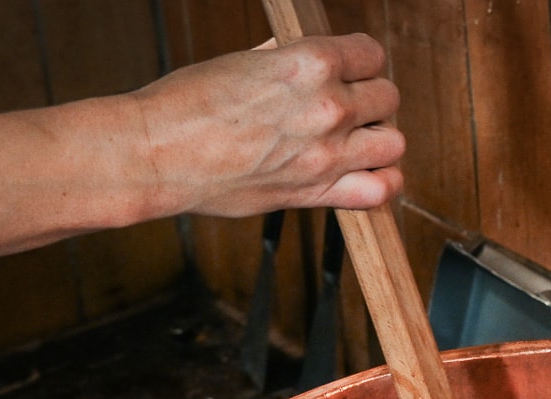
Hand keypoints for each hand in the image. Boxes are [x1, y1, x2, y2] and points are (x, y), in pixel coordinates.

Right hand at [131, 33, 404, 216]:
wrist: (157, 154)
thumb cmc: (186, 105)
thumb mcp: (242, 62)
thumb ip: (284, 59)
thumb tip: (299, 56)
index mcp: (310, 62)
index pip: (371, 54)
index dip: (360, 62)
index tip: (349, 71)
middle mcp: (328, 106)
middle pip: (387, 97)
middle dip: (370, 99)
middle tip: (347, 107)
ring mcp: (327, 152)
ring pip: (393, 143)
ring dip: (378, 139)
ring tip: (355, 141)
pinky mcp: (316, 191)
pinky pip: (381, 190)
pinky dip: (381, 183)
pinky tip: (363, 174)